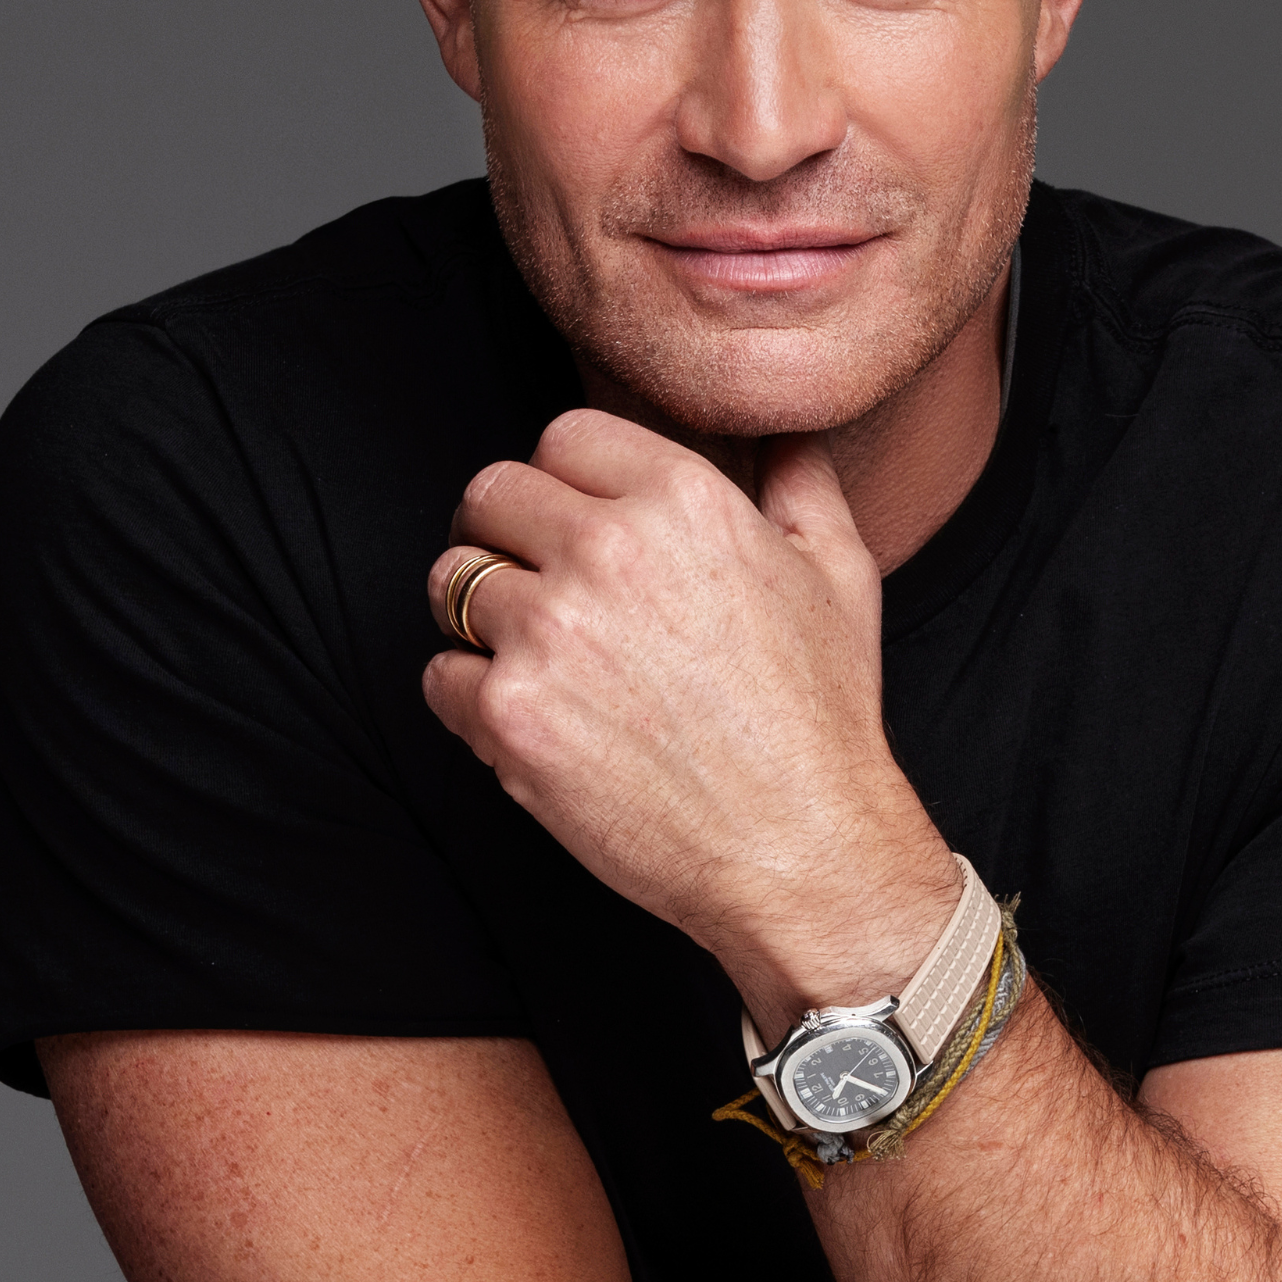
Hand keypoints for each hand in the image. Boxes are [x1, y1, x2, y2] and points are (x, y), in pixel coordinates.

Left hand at [425, 411, 959, 1024]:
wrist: (801, 847)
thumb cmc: (821, 717)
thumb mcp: (841, 573)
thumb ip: (801, 482)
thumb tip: (782, 434)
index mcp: (682, 499)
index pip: (563, 437)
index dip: (563, 480)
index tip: (571, 520)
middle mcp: (606, 551)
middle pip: (488, 494)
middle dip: (502, 532)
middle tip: (531, 580)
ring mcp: (548, 632)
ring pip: (450, 581)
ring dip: (478, 615)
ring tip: (534, 655)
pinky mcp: (509, 714)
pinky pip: (440, 675)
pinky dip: (471, 700)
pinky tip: (535, 720)